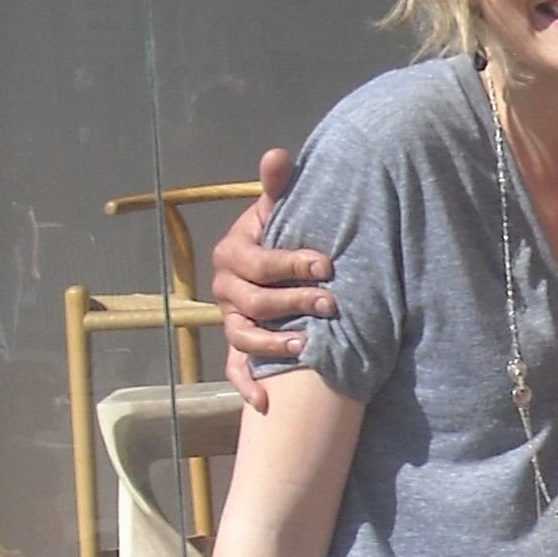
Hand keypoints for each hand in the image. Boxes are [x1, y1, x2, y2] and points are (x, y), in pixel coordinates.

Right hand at [213, 150, 331, 409]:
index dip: (292, 263)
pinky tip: (264, 402)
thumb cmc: (283, 234)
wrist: (277, 265)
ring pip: (244, 335)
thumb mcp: (280, 210)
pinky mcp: (240, 346)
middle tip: (330, 304)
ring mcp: (231, 319)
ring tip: (307, 345)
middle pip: (254, 301)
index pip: (259, 262)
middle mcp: (227, 288)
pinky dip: (247, 386)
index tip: (327, 265)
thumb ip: (278, 187)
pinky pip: (235, 369)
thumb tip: (277, 154)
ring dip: (274, 342)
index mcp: (234, 253)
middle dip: (293, 302)